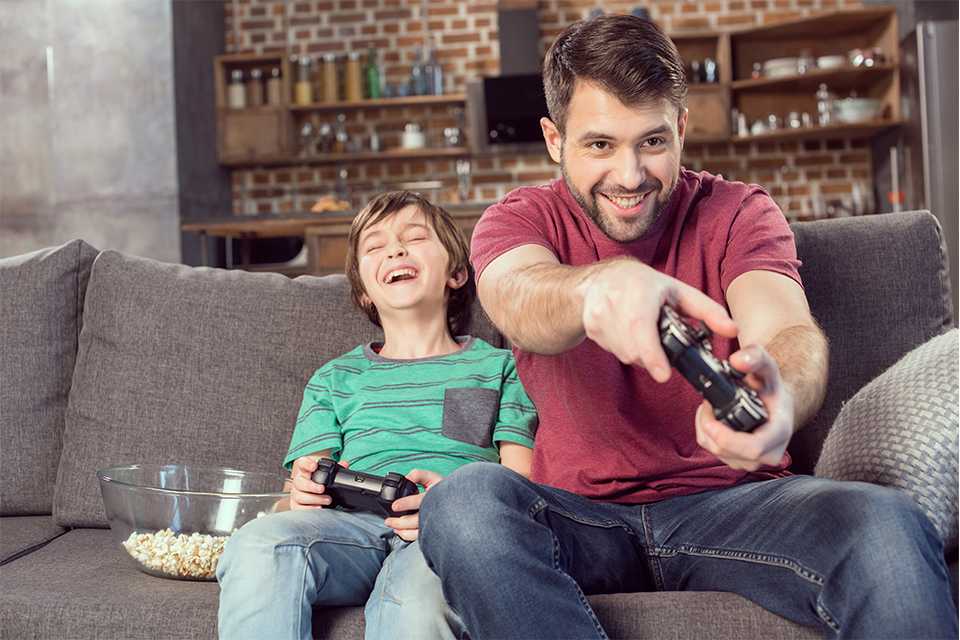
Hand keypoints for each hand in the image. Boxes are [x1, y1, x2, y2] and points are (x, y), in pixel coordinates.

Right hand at [289, 456, 348, 509]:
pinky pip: (298, 508)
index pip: (302, 463)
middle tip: (322, 489)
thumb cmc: (318, 478)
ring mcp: (296, 493)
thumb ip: (336, 467)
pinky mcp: (296, 504)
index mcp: (304, 469)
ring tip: (327, 500)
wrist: (311, 488)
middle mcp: (298, 480)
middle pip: (299, 482)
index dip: (307, 464)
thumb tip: (345, 464)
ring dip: (314, 499)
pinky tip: (319, 508)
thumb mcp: (326, 470)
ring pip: (299, 496)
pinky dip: (308, 509)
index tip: (314, 466)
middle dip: (311, 486)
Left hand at [383, 469, 443, 541]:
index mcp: (435, 496)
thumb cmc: (443, 489)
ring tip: (392, 525)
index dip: (406, 503)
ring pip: (418, 531)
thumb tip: (406, 478)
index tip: (395, 506)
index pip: (420, 501)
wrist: (455, 503)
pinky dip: (407, 535)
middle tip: (388, 521)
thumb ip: (418, 475)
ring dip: (402, 530)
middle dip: (400, 522)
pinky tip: (400, 531)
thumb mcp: (432, 477)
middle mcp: (436, 511)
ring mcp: (435, 523)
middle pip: (416, 520)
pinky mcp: (433, 530)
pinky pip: (420, 536)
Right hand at [580, 260, 736, 381]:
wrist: (599, 280)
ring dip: (640, 353)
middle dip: (653, 356)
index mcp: (639, 291)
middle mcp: (614, 303)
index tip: (663, 375)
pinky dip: (626, 348)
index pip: (642, 328)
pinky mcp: (591, 328)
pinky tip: (628, 333)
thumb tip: (733, 330)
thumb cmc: (641, 284)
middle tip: (660, 342)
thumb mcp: (678, 291)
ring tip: (645, 334)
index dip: (652, 354)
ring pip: (625, 354)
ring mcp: (598, 317)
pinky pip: (614, 351)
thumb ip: (708, 311)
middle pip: (635, 349)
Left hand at [694, 345, 793, 470]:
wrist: (774, 404)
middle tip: (707, 403)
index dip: (728, 438)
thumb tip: (737, 360)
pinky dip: (706, 433)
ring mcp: (752, 461)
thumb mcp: (767, 367)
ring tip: (712, 407)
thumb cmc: (771, 387)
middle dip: (710, 428)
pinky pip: (713, 450)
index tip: (711, 422)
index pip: (754, 448)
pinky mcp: (738, 461)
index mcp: (780, 433)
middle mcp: (768, 452)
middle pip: (729, 451)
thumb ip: (755, 357)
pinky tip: (712, 418)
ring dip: (706, 428)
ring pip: (716, 451)